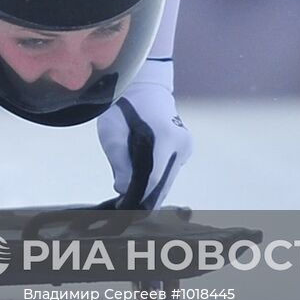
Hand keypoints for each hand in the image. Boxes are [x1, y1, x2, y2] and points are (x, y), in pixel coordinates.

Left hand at [96, 84, 191, 209]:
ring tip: (128, 201)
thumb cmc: (123, 107)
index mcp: (165, 137)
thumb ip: (119, 162)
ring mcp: (186, 147)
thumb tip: (124, 190)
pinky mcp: (185, 150)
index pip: (154, 178)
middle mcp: (182, 144)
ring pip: (168, 180)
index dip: (139, 197)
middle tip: (123, 211)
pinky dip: (156, 181)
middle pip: (164, 183)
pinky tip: (140, 186)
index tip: (123, 208)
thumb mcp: (112, 133)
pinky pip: (170, 172)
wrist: (143, 88)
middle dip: (144, 199)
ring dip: (151, 191)